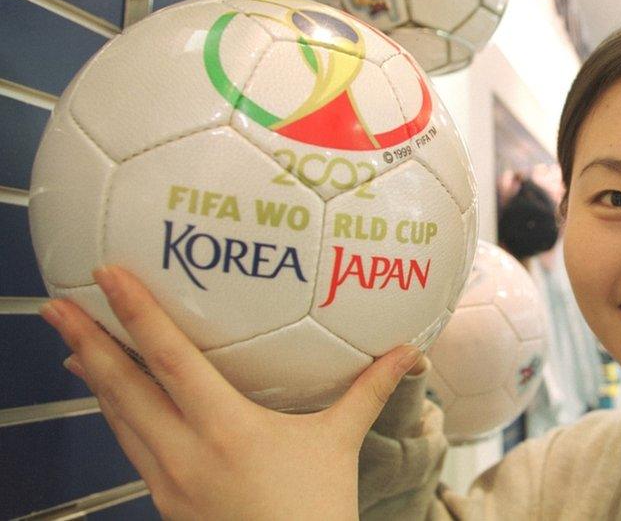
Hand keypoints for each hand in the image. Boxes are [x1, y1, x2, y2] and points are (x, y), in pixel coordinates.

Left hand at [40, 266, 422, 519]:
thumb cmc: (315, 509)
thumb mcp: (340, 442)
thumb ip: (368, 390)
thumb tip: (408, 350)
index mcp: (227, 429)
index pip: (171, 360)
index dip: (137, 315)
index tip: (109, 278)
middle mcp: (186, 452)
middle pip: (123, 388)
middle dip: (85, 342)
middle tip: (57, 304)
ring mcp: (169, 480)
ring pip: (118, 418)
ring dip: (92, 377)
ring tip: (70, 343)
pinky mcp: (166, 500)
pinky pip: (129, 446)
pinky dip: (113, 414)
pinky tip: (110, 400)